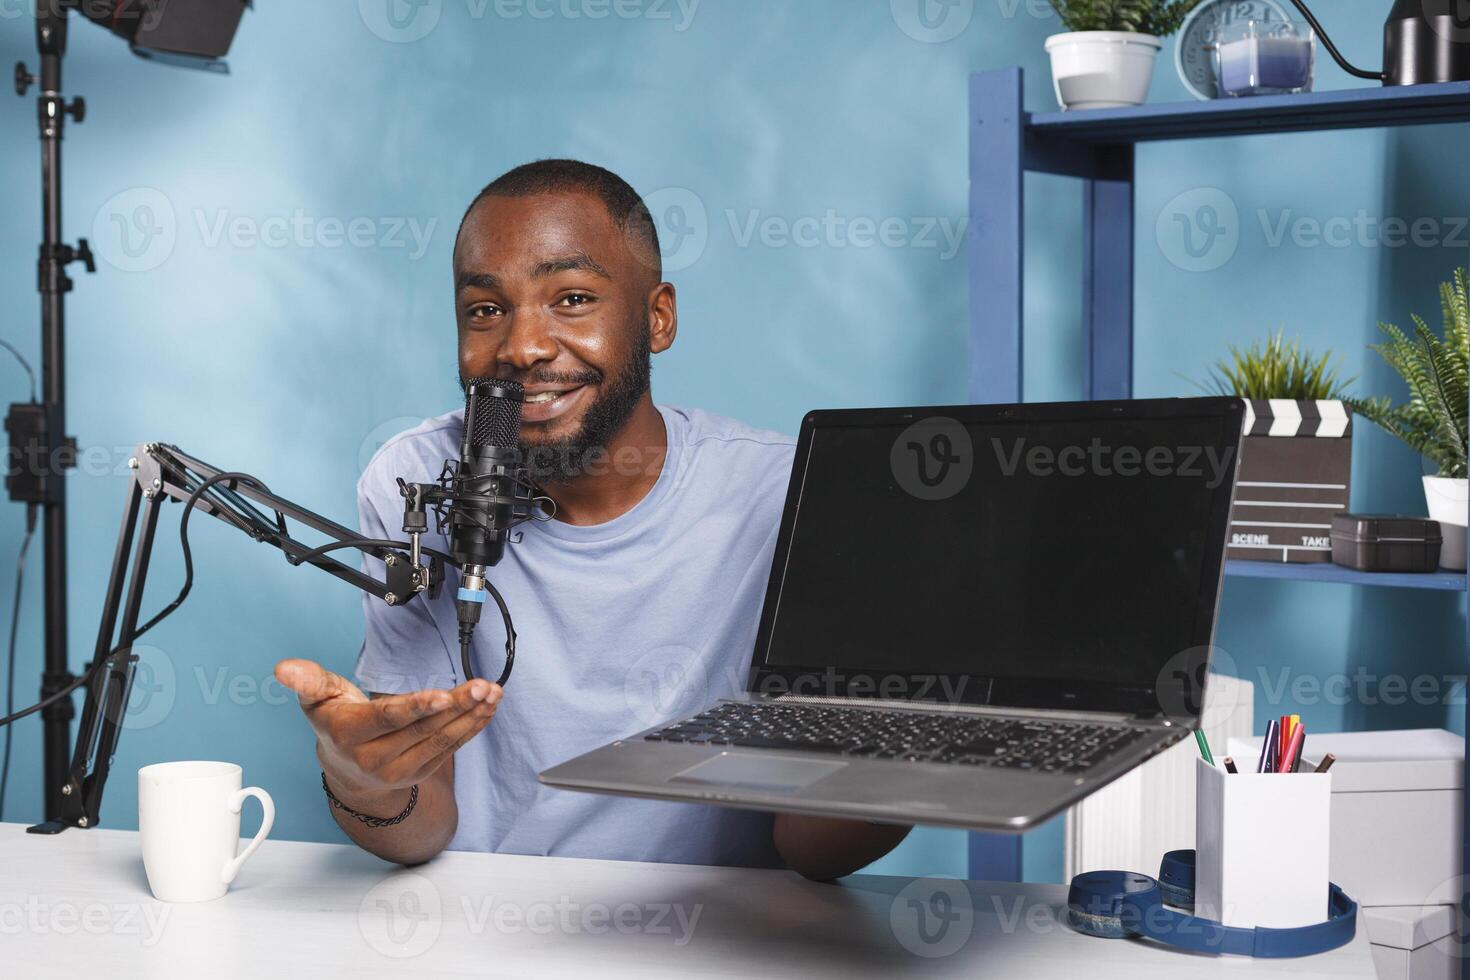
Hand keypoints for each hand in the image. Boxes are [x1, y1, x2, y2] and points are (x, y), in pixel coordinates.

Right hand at [273, 659, 500, 804]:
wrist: (345, 771)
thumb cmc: (335, 723)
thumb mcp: (317, 699)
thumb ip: (308, 681)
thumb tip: (284, 668)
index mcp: (349, 735)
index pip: (387, 719)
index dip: (416, 708)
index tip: (443, 695)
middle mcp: (375, 758)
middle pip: (422, 729)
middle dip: (456, 706)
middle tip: (482, 686)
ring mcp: (400, 769)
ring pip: (441, 741)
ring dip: (471, 716)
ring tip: (492, 693)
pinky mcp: (420, 771)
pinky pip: (450, 749)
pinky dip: (472, 727)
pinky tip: (487, 708)